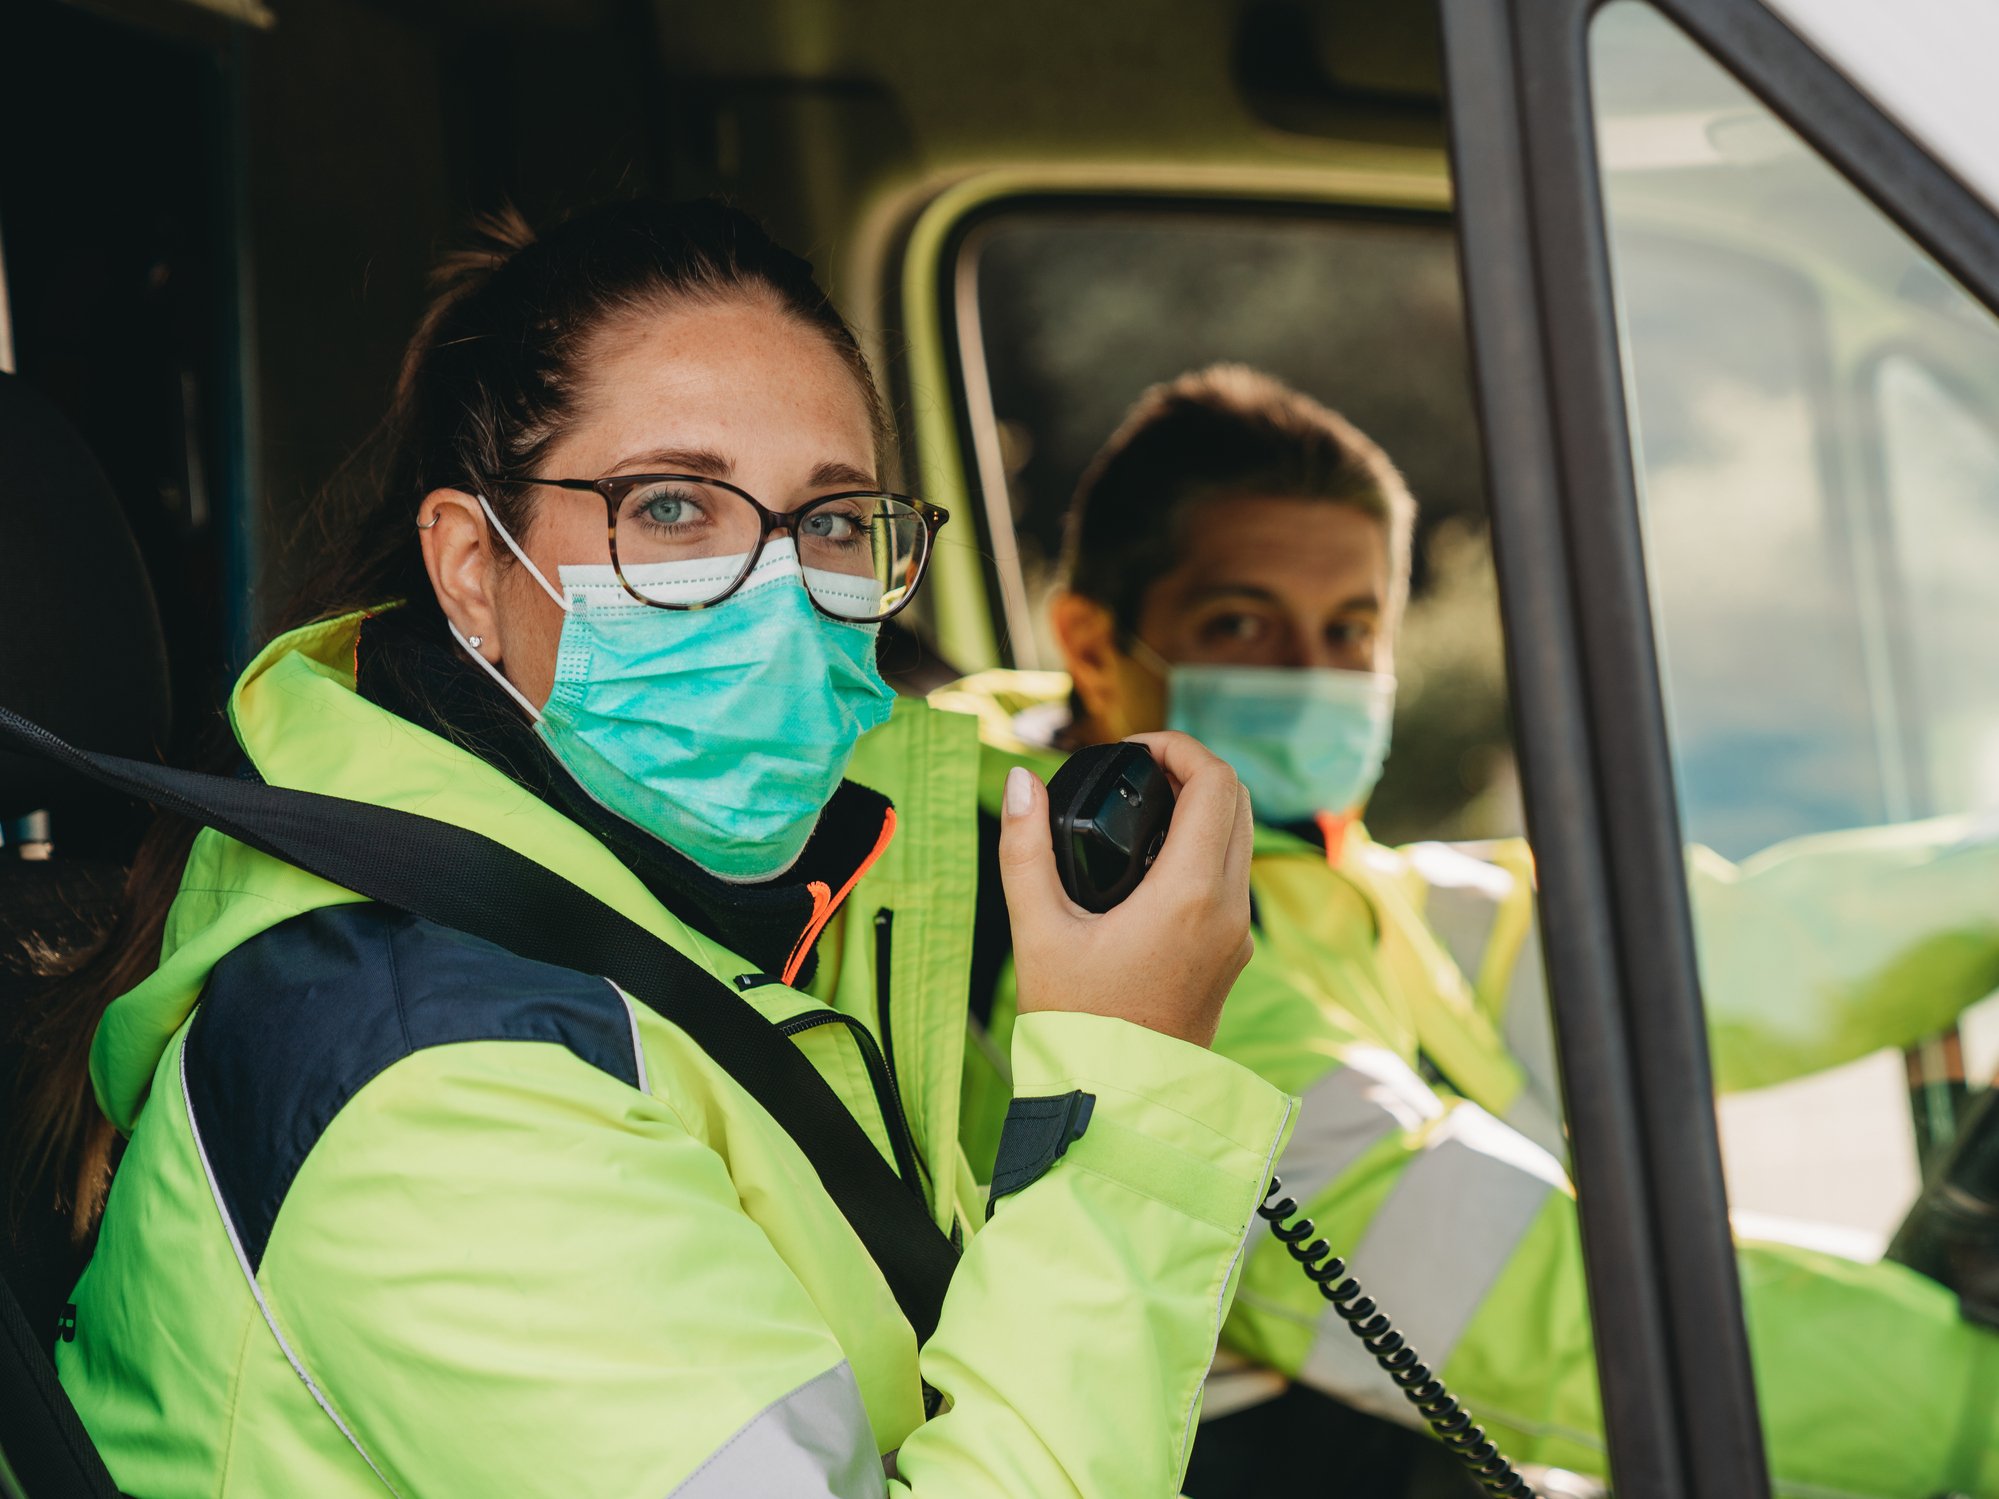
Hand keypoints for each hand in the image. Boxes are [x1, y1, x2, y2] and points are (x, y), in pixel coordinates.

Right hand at [997, 731, 1254, 1047]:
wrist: (1116, 1104)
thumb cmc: (1074, 1024)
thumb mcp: (1037, 931)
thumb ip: (1024, 849)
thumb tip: (1019, 781)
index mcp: (1187, 895)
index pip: (1214, 783)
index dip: (1176, 747)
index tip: (1130, 752)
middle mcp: (1227, 910)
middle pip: (1236, 800)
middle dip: (1190, 769)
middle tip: (1134, 771)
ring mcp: (1236, 935)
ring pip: (1240, 838)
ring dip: (1201, 806)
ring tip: (1138, 810)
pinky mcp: (1232, 955)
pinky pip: (1231, 877)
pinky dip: (1202, 847)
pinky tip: (1148, 862)